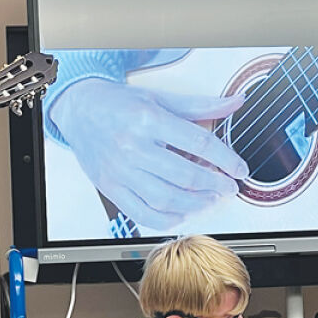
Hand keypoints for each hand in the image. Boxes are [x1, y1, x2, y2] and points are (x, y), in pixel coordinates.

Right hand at [49, 79, 247, 230]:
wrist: (79, 109)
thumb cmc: (118, 104)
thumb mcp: (160, 98)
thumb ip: (200, 105)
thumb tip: (233, 102)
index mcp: (148, 119)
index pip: (198, 142)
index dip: (226, 159)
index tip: (239, 169)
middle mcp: (133, 146)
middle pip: (185, 175)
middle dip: (215, 185)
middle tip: (228, 187)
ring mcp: (120, 171)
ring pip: (166, 198)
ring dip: (196, 204)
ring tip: (209, 199)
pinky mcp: (111, 188)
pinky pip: (143, 214)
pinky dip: (167, 219)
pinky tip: (182, 212)